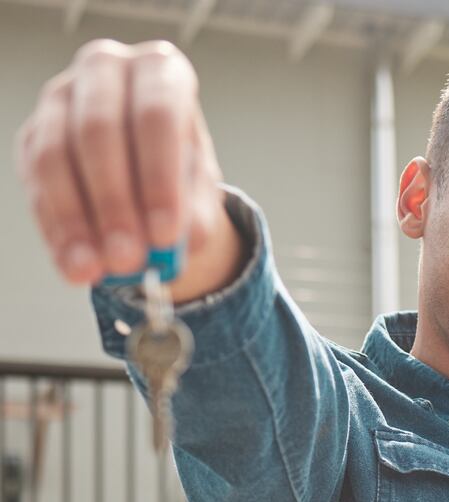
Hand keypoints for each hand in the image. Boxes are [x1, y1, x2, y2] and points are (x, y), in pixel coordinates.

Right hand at [14, 39, 239, 299]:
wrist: (152, 171)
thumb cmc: (180, 168)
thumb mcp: (202, 191)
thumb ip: (194, 215)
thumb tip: (175, 244)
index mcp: (160, 72)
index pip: (157, 116)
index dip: (160, 178)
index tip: (166, 234)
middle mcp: (105, 71)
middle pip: (99, 133)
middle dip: (114, 203)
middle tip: (128, 257)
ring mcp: (60, 99)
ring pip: (57, 156)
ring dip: (77, 220)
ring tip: (98, 270)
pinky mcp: (33, 136)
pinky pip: (36, 183)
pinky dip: (56, 229)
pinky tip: (74, 263)